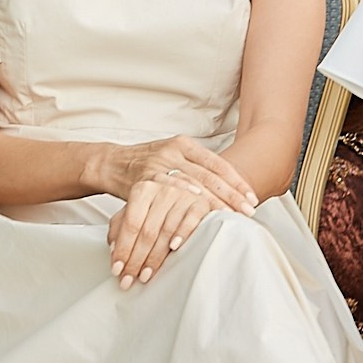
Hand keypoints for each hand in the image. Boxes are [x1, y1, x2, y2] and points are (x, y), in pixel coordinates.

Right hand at [89, 134, 259, 213]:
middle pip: (209, 175)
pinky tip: (196, 204)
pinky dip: (183, 196)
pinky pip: (167, 187)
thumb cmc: (145, 166)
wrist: (110, 164)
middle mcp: (173, 150)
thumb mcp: (172, 160)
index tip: (252, 199)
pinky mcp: (143, 178)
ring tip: (229, 217)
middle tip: (249, 212)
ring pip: (192, 183)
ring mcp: (158, 163)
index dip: (236, 182)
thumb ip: (195, 170)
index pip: (217, 163)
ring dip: (212, 202)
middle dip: (231, 196)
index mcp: (184, 144)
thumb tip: (226, 191)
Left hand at [105, 171, 232, 289]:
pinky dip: (182, 235)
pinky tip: (174, 248)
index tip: (118, 269)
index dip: (123, 249)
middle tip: (130, 278)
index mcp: (142, 190)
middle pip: (147, 231)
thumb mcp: (133, 210)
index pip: (131, 224)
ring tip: (146, 274)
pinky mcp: (199, 205)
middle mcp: (162, 191)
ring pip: (167, 231)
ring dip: (155, 257)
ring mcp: (182, 197)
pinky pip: (191, 222)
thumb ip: (119, 227)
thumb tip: (114, 249)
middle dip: (136, 259)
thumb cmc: (155, 205)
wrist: (181, 186)